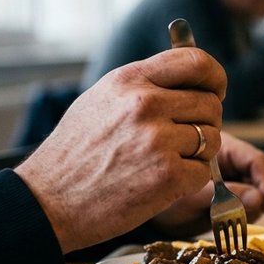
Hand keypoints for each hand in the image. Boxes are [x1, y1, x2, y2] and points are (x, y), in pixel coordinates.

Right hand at [16, 48, 226, 253]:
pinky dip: (190, 180)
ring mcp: (158, 141)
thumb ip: (143, 84)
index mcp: (130, 80)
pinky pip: (204, 171)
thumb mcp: (101, 100)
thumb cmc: (74, 154)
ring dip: (198, 153)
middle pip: (211, 104)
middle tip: (182, 139)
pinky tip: (162, 183)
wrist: (47, 203)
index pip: (196, 61)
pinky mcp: (167, 177)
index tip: (216, 90)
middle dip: (204, 122)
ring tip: (165, 161)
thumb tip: (188, 75)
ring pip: (212, 139)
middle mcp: (146, 104)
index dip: (214, 77)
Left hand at [148, 133, 263, 236]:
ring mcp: (226, 175)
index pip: (257, 161)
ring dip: (246, 209)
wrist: (141, 204)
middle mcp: (227, 159)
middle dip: (257, 199)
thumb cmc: (160, 196)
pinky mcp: (224, 191)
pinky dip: (237, 214)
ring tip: (225, 221)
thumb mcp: (191, 199)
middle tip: (244, 220)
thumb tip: (259, 199)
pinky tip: (223, 223)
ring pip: (251, 190)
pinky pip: (240, 201)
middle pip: (257, 176)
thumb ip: (224, 198)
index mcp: (221, 148)